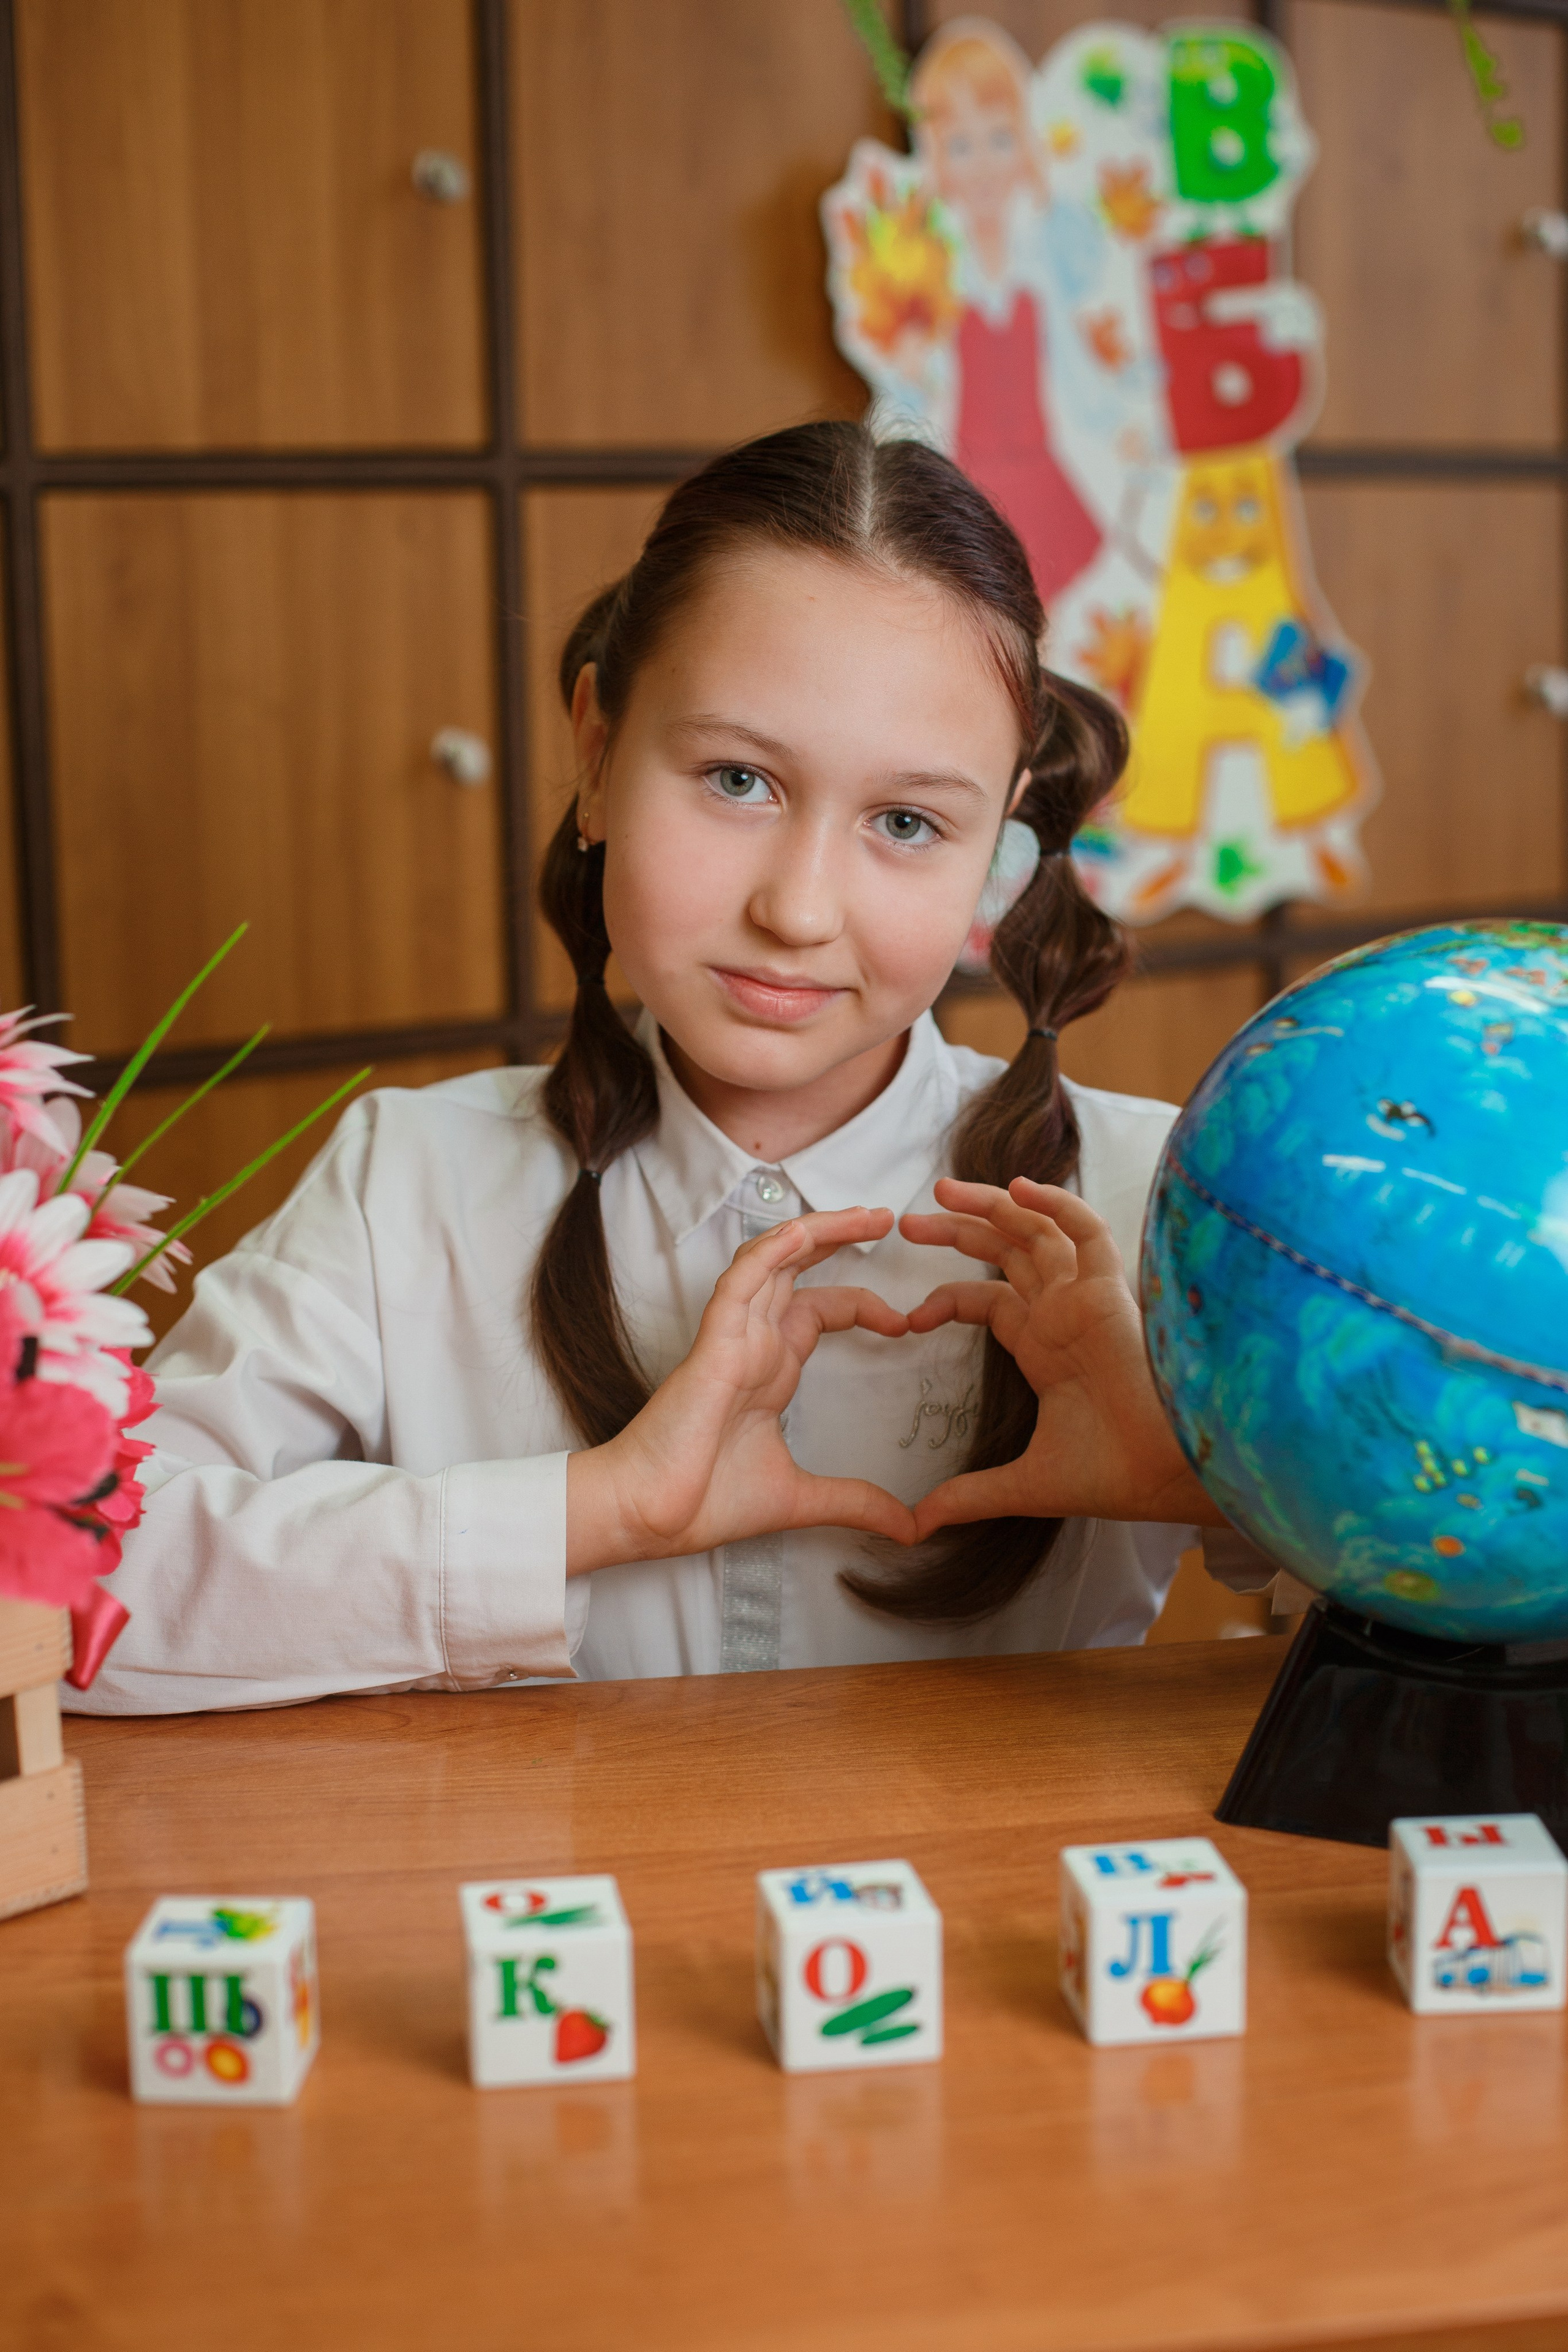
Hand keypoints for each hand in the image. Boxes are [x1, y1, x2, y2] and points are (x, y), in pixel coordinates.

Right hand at [567, 1208, 917, 1572]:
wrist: (651, 1517)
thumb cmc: (704, 1501)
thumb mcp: (801, 1499)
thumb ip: (856, 1503)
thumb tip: (910, 1528)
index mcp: (770, 1369)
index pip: (820, 1310)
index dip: (863, 1304)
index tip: (905, 1321)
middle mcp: (753, 1344)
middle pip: (798, 1269)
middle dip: (841, 1238)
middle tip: (887, 1218)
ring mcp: (732, 1339)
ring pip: (773, 1262)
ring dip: (817, 1231)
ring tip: (864, 1214)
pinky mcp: (713, 1345)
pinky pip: (739, 1283)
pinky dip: (769, 1253)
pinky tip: (801, 1232)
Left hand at [899, 1177, 1222, 1539]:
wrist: (1164, 1477)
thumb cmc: (1112, 1475)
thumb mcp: (1024, 1483)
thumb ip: (968, 1495)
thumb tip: (916, 1526)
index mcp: (1044, 1347)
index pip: (988, 1300)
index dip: (945, 1298)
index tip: (906, 1319)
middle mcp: (1063, 1314)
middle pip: (1006, 1253)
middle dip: (959, 1230)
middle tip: (910, 1218)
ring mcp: (1086, 1298)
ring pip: (1037, 1231)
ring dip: (992, 1205)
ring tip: (943, 1190)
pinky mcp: (1110, 1291)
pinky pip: (1088, 1232)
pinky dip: (1056, 1204)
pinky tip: (1019, 1188)